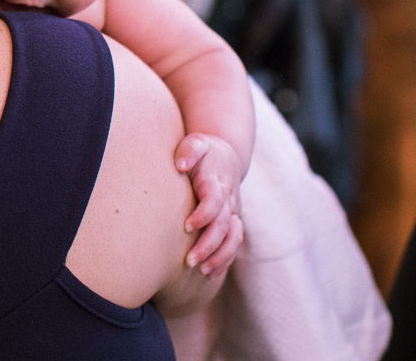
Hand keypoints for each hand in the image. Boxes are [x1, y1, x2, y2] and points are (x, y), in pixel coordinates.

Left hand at [175, 132, 244, 276]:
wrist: (226, 156)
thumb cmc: (203, 151)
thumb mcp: (195, 143)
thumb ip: (189, 151)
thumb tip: (180, 165)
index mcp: (217, 182)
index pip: (215, 201)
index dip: (204, 215)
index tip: (187, 226)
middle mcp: (229, 200)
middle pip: (223, 226)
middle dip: (208, 245)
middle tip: (190, 261)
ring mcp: (233, 212)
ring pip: (233, 238)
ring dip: (219, 256)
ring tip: (202, 270)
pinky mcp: (232, 222)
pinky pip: (234, 243)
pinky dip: (225, 259)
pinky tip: (211, 272)